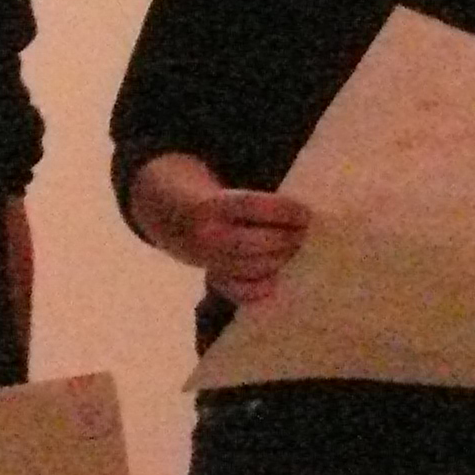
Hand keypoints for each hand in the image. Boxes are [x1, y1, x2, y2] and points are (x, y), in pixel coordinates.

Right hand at [165, 187, 311, 305]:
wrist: (167, 215)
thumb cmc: (206, 194)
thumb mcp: (218, 183)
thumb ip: (249, 194)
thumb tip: (293, 203)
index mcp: (211, 205)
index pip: (254, 207)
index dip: (284, 211)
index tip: (306, 213)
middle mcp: (208, 235)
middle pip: (259, 242)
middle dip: (288, 239)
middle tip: (305, 233)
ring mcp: (209, 261)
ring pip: (254, 267)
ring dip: (280, 260)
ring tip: (295, 250)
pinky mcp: (211, 278)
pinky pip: (239, 291)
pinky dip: (260, 288)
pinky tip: (275, 280)